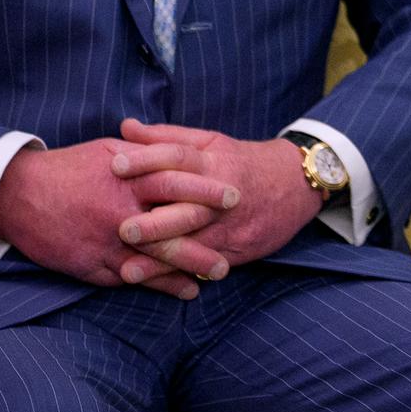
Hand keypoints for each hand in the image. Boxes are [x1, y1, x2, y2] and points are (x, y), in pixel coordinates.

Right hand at [0, 137, 236, 298]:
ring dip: (187, 269)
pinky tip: (180, 290)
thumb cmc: (68, 169)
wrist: (18, 195)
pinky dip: (157, 284)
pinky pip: (130, 278)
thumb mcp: (108, 152)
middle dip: (205, 241)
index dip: (206, 191)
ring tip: (217, 274)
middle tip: (235, 248)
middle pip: (171, 230)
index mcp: (126, 180)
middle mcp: (120, 213)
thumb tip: (176, 151)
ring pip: (154, 260)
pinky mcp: (91, 265)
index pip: (175, 183)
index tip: (236, 196)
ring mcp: (106, 242)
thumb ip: (144, 155)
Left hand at [108, 119, 325, 283]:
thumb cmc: (242, 161)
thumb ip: (166, 136)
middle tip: (123, 229)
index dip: (147, 160)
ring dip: (161, 260)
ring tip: (129, 271)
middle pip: (187, 208)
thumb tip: (124, 126)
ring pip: (194, 244)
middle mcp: (221, 195)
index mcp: (213, 162)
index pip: (178, 158)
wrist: (295, 185)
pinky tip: (157, 285)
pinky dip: (180, 277)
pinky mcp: (236, 249)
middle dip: (156, 223)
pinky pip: (206, 265)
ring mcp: (229, 225)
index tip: (115, 165)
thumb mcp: (210, 141)